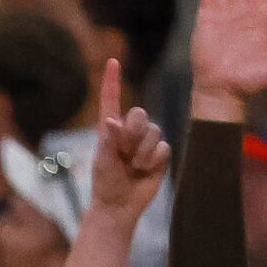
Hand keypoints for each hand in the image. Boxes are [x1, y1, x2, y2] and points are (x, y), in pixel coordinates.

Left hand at [84, 60, 169, 215]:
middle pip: (141, 114)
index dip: (112, 81)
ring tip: (134, 167)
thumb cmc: (105, 182)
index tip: (112, 61)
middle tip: (125, 152)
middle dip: (135, 132)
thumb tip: (112, 119)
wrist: (120, 205)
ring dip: (144, 152)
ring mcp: (145, 142)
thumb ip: (108, 139)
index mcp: (109, 129)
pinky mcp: (159, 154)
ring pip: (155, 131)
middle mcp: (129, 132)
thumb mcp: (103, 161)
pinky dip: (155, 160)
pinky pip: (164, 147)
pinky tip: (146, 171)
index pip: (111, 100)